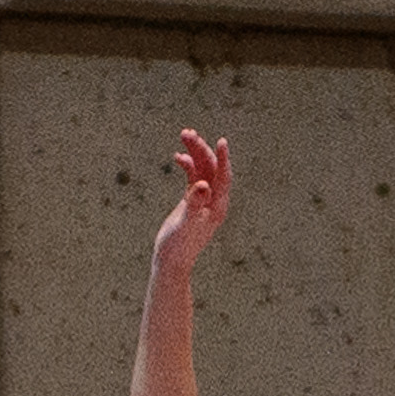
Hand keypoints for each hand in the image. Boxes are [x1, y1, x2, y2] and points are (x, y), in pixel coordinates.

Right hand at [152, 129, 232, 269]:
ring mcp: (204, 200)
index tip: (221, 141)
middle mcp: (214, 201)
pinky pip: (194, 177)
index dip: (222, 158)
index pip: (224, 176)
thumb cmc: (177, 246)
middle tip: (187, 132)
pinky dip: (187, 165)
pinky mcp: (192, 201)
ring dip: (194, 153)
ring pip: (203, 170)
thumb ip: (194, 203)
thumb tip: (203, 185)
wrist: (170, 262)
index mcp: (217, 206)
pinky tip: (177, 157)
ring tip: (183, 135)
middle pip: (212, 168)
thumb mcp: (185, 223)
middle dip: (201, 149)